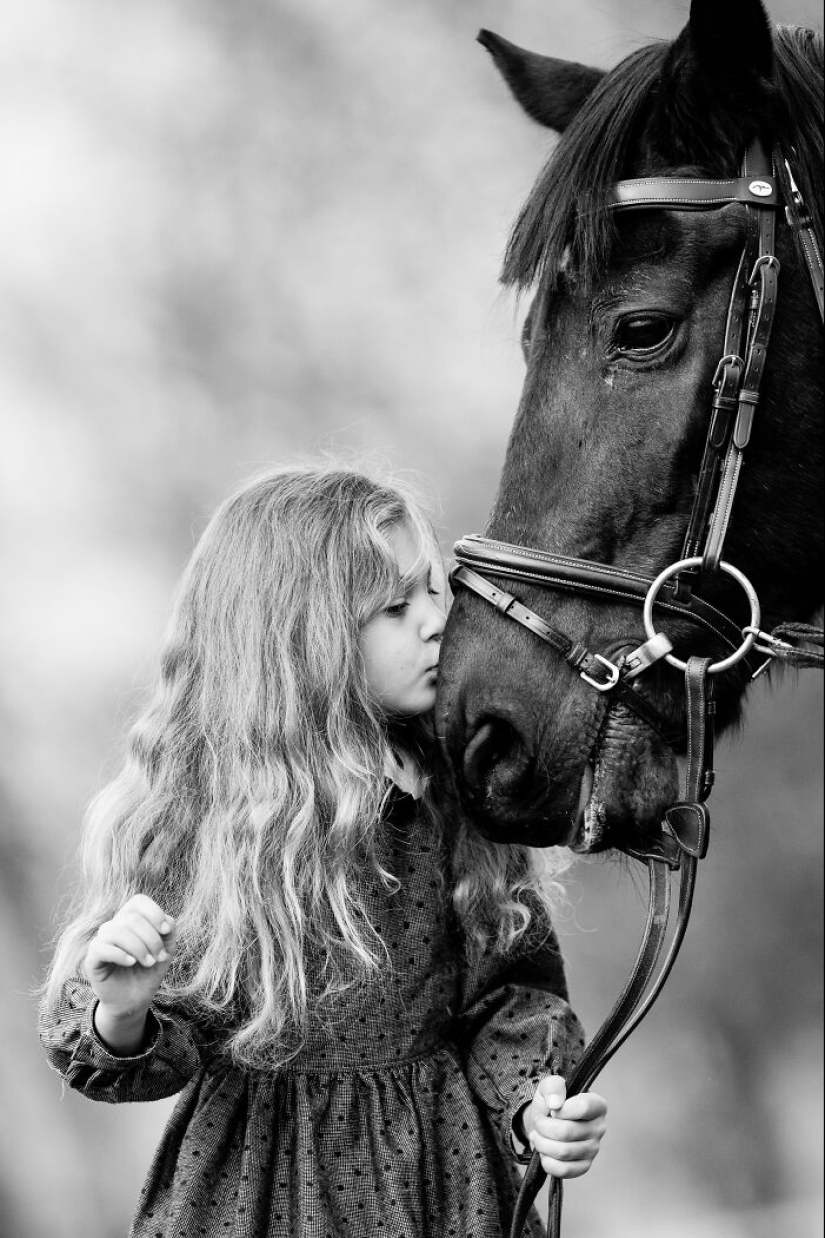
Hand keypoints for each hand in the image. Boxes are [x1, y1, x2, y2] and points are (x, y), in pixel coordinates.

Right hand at [83, 893, 176, 1020]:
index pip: (138, 902)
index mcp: (130, 920)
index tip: (167, 931)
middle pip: (132, 918)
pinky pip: (102, 947)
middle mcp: (113, 926)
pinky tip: (131, 963)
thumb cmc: (149, 972)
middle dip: (151, 938)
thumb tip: (167, 920)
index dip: (154, 912)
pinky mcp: (92, 959)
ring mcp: (101, 941)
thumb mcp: (166, 950)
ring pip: (118, 931)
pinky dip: (120, 954)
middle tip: (159, 957)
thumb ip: (168, 931)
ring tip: (149, 962)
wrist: (134, 1000)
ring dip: (139, 947)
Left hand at [521, 1075, 606, 1178]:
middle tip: (538, 1122)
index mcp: (597, 1105)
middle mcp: (599, 1128)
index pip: (583, 1107)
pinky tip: (544, 1152)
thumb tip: (555, 1104)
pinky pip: (564, 1170)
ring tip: (537, 1135)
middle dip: (544, 1127)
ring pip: (564, 1152)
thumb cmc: (551, 1102)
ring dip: (542, 1143)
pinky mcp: (584, 1166)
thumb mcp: (549, 1085)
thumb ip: (553, 1086)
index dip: (561, 1109)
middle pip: (568, 1132)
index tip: (552, 1109)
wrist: (545, 1121)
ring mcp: (593, 1149)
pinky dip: (547, 1161)